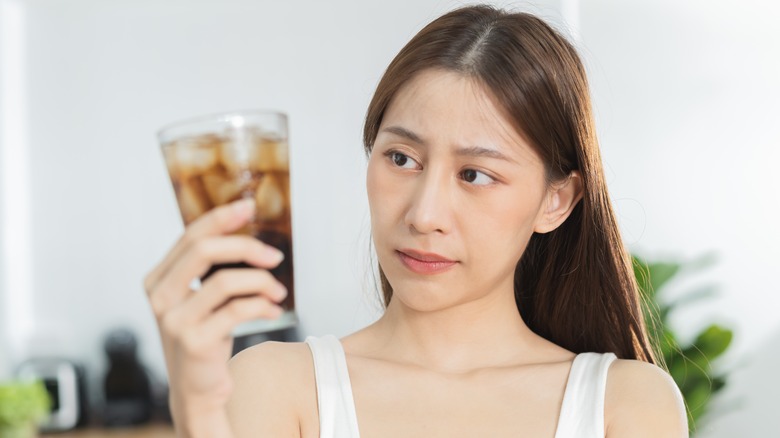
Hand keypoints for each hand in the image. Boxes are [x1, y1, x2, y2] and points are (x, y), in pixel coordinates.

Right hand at [144, 199, 286, 429]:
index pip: (190, 236)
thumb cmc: (206, 337)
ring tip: (279, 291)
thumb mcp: (201, 299)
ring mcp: (174, 321)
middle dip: (246, 246)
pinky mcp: (194, 342)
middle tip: (276, 255)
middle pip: (204, 250)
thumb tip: (246, 232)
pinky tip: (273, 310)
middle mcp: (159, 297)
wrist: (198, 391)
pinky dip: (263, 306)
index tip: (249, 207)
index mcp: (157, 279)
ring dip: (262, 282)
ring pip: (226, 281)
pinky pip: (238, 310)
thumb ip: (210, 269)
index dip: (221, 218)